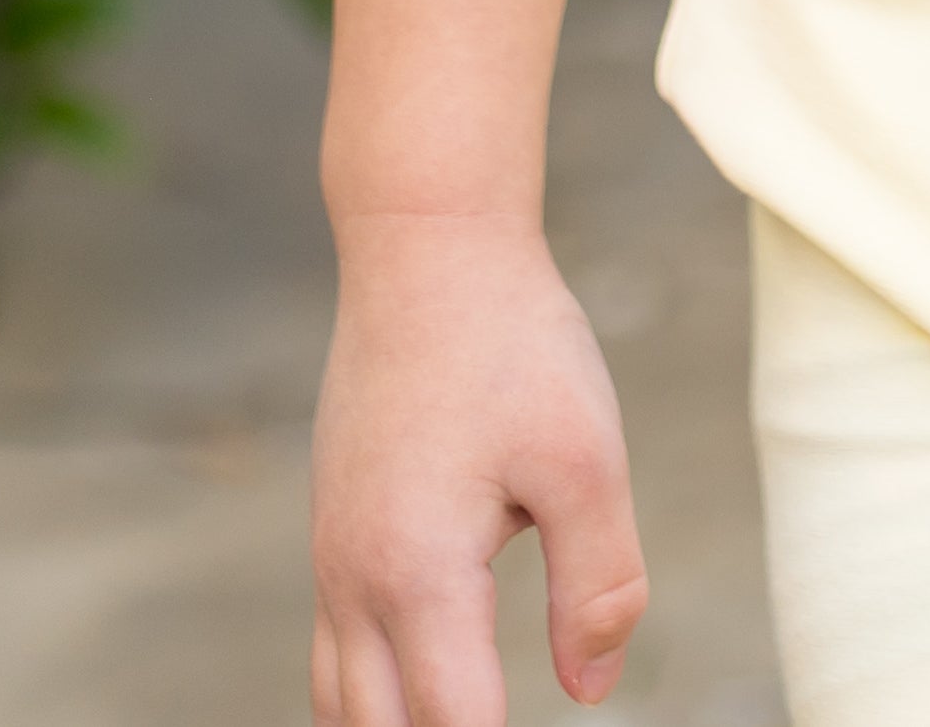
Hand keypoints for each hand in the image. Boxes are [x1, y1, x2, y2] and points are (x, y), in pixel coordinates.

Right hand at [313, 212, 649, 724]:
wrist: (426, 251)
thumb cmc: (513, 346)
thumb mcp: (585, 459)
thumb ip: (596, 585)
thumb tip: (591, 692)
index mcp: (418, 576)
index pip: (454, 725)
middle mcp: (355, 584)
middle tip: (497, 726)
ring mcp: (333, 558)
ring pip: (341, 702)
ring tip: (456, 712)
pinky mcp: (334, 529)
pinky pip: (335, 649)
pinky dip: (372, 691)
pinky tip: (423, 682)